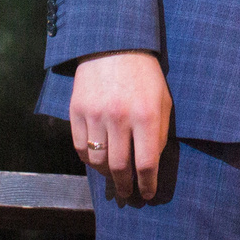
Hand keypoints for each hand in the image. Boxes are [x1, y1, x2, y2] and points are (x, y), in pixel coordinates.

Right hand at [69, 50, 171, 202]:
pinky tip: (97, 160)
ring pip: (98, 162)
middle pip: (120, 168)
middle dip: (126, 187)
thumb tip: (151, 165)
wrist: (114, 44)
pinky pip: (80, 147)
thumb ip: (160, 132)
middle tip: (128, 195)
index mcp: (146, 115)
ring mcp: (96, 115)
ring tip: (113, 178)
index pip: (146, 163)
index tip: (148, 194)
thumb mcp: (163, 100)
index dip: (148, 184)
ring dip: (106, 175)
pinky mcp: (77, 111)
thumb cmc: (144, 74)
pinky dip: (88, 159)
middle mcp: (120, 118)